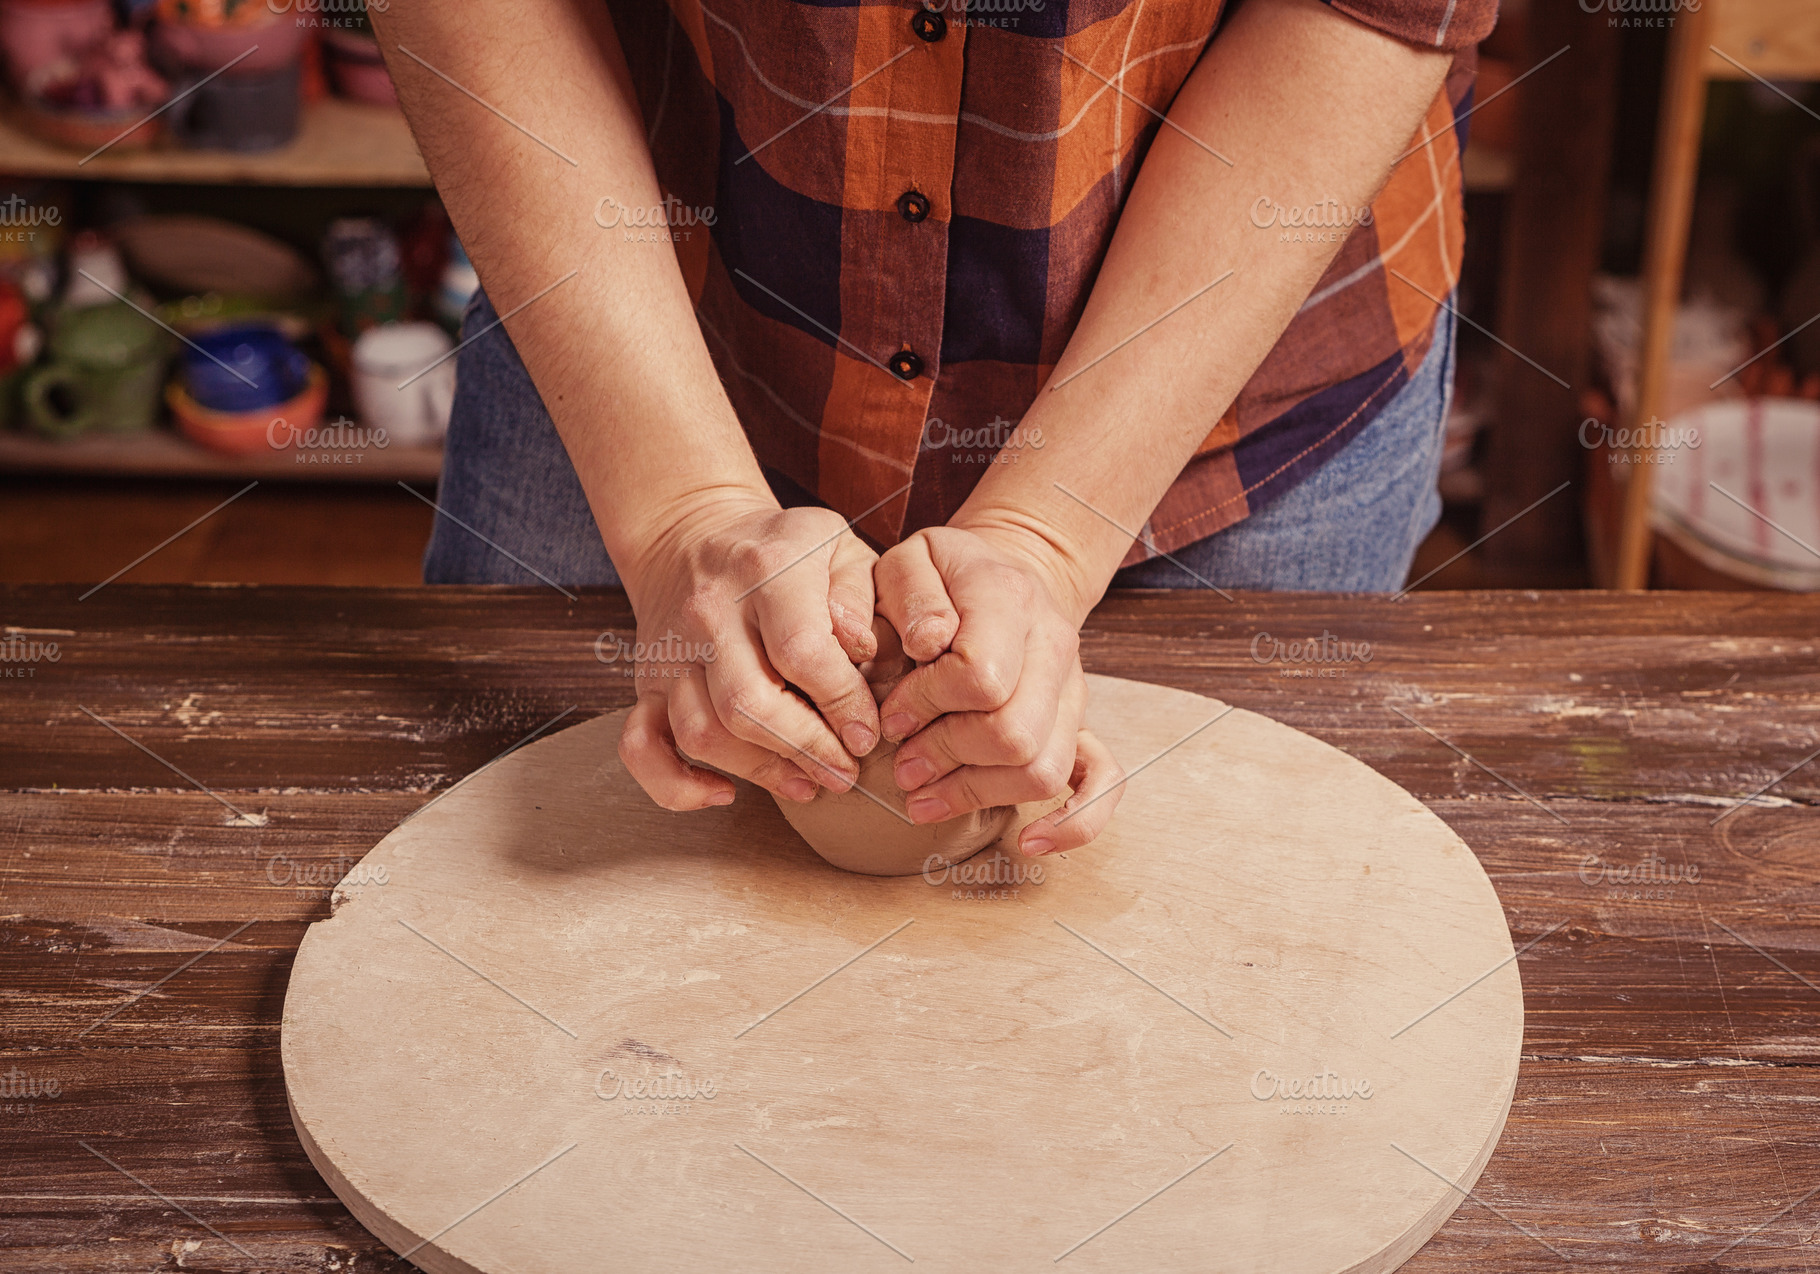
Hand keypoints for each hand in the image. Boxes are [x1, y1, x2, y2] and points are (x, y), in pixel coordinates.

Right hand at [616, 497, 882, 809]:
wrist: (694, 534)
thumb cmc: (785, 551)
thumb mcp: (838, 549)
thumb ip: (862, 597)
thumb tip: (864, 653)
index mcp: (767, 569)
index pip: (802, 651)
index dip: (842, 703)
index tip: (867, 733)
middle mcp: (710, 611)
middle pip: (748, 703)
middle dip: (805, 750)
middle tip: (844, 772)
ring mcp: (672, 651)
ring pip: (702, 733)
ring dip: (759, 772)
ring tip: (806, 783)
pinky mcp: (646, 683)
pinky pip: (641, 748)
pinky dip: (677, 785)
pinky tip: (723, 792)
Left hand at [871, 526, 1124, 854]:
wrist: (1003, 573)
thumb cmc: (943, 576)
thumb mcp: (910, 560)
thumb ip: (910, 595)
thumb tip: (928, 644)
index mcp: (1010, 599)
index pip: (980, 676)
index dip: (927, 705)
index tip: (892, 715)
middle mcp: (1053, 647)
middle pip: (1013, 734)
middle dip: (946, 757)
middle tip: (901, 764)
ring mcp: (1073, 690)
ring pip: (1043, 769)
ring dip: (977, 794)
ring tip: (921, 796)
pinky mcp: (1079, 724)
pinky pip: (1104, 781)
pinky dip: (1075, 823)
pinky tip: (1030, 842)